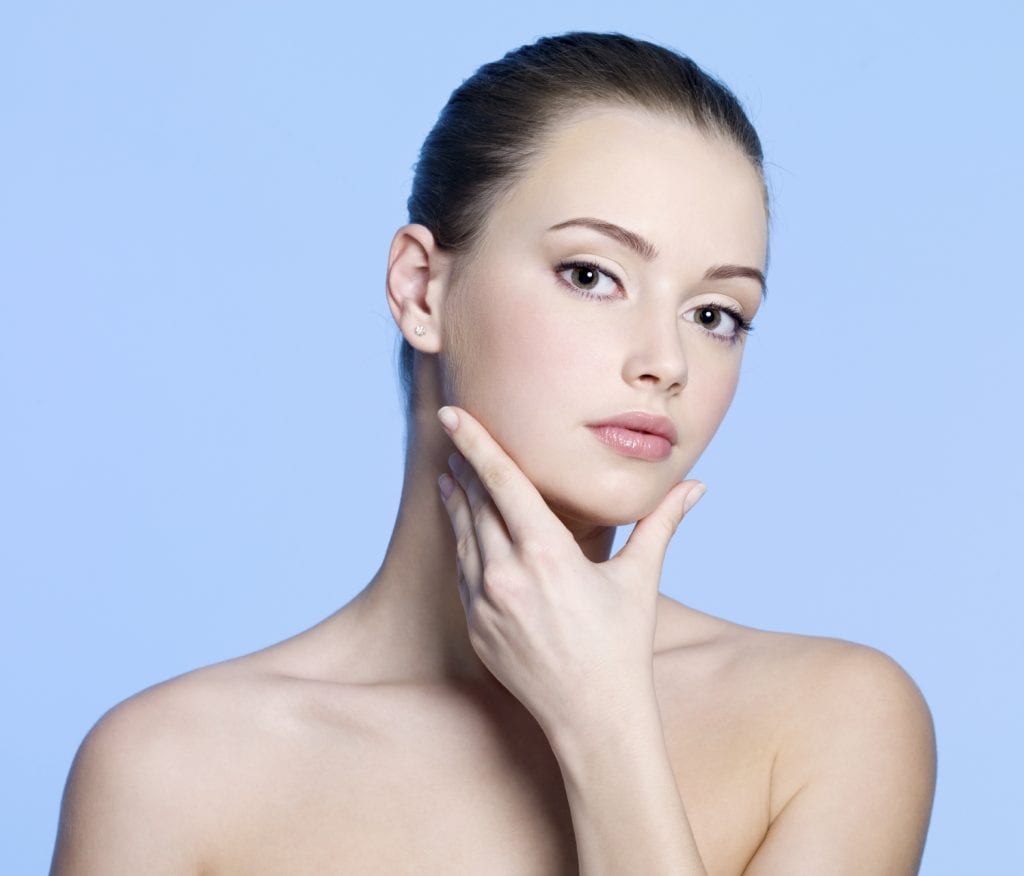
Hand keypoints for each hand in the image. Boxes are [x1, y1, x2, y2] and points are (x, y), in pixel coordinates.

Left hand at [435, 405, 705, 737]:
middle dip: (465, 468)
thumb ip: (662, 524)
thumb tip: (697, 487)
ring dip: (456, 502)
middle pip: (476, 504)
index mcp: (546, 554)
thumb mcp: (640, 580)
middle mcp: (506, 574)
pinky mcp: (475, 627)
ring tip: (450, 477)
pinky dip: (462, 545)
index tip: (452, 414)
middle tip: (455, 437)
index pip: (501, 482)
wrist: (591, 716)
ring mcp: (484, 603)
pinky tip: (464, 531)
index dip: (475, 443)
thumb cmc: (621, 645)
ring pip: (462, 537)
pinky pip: (462, 572)